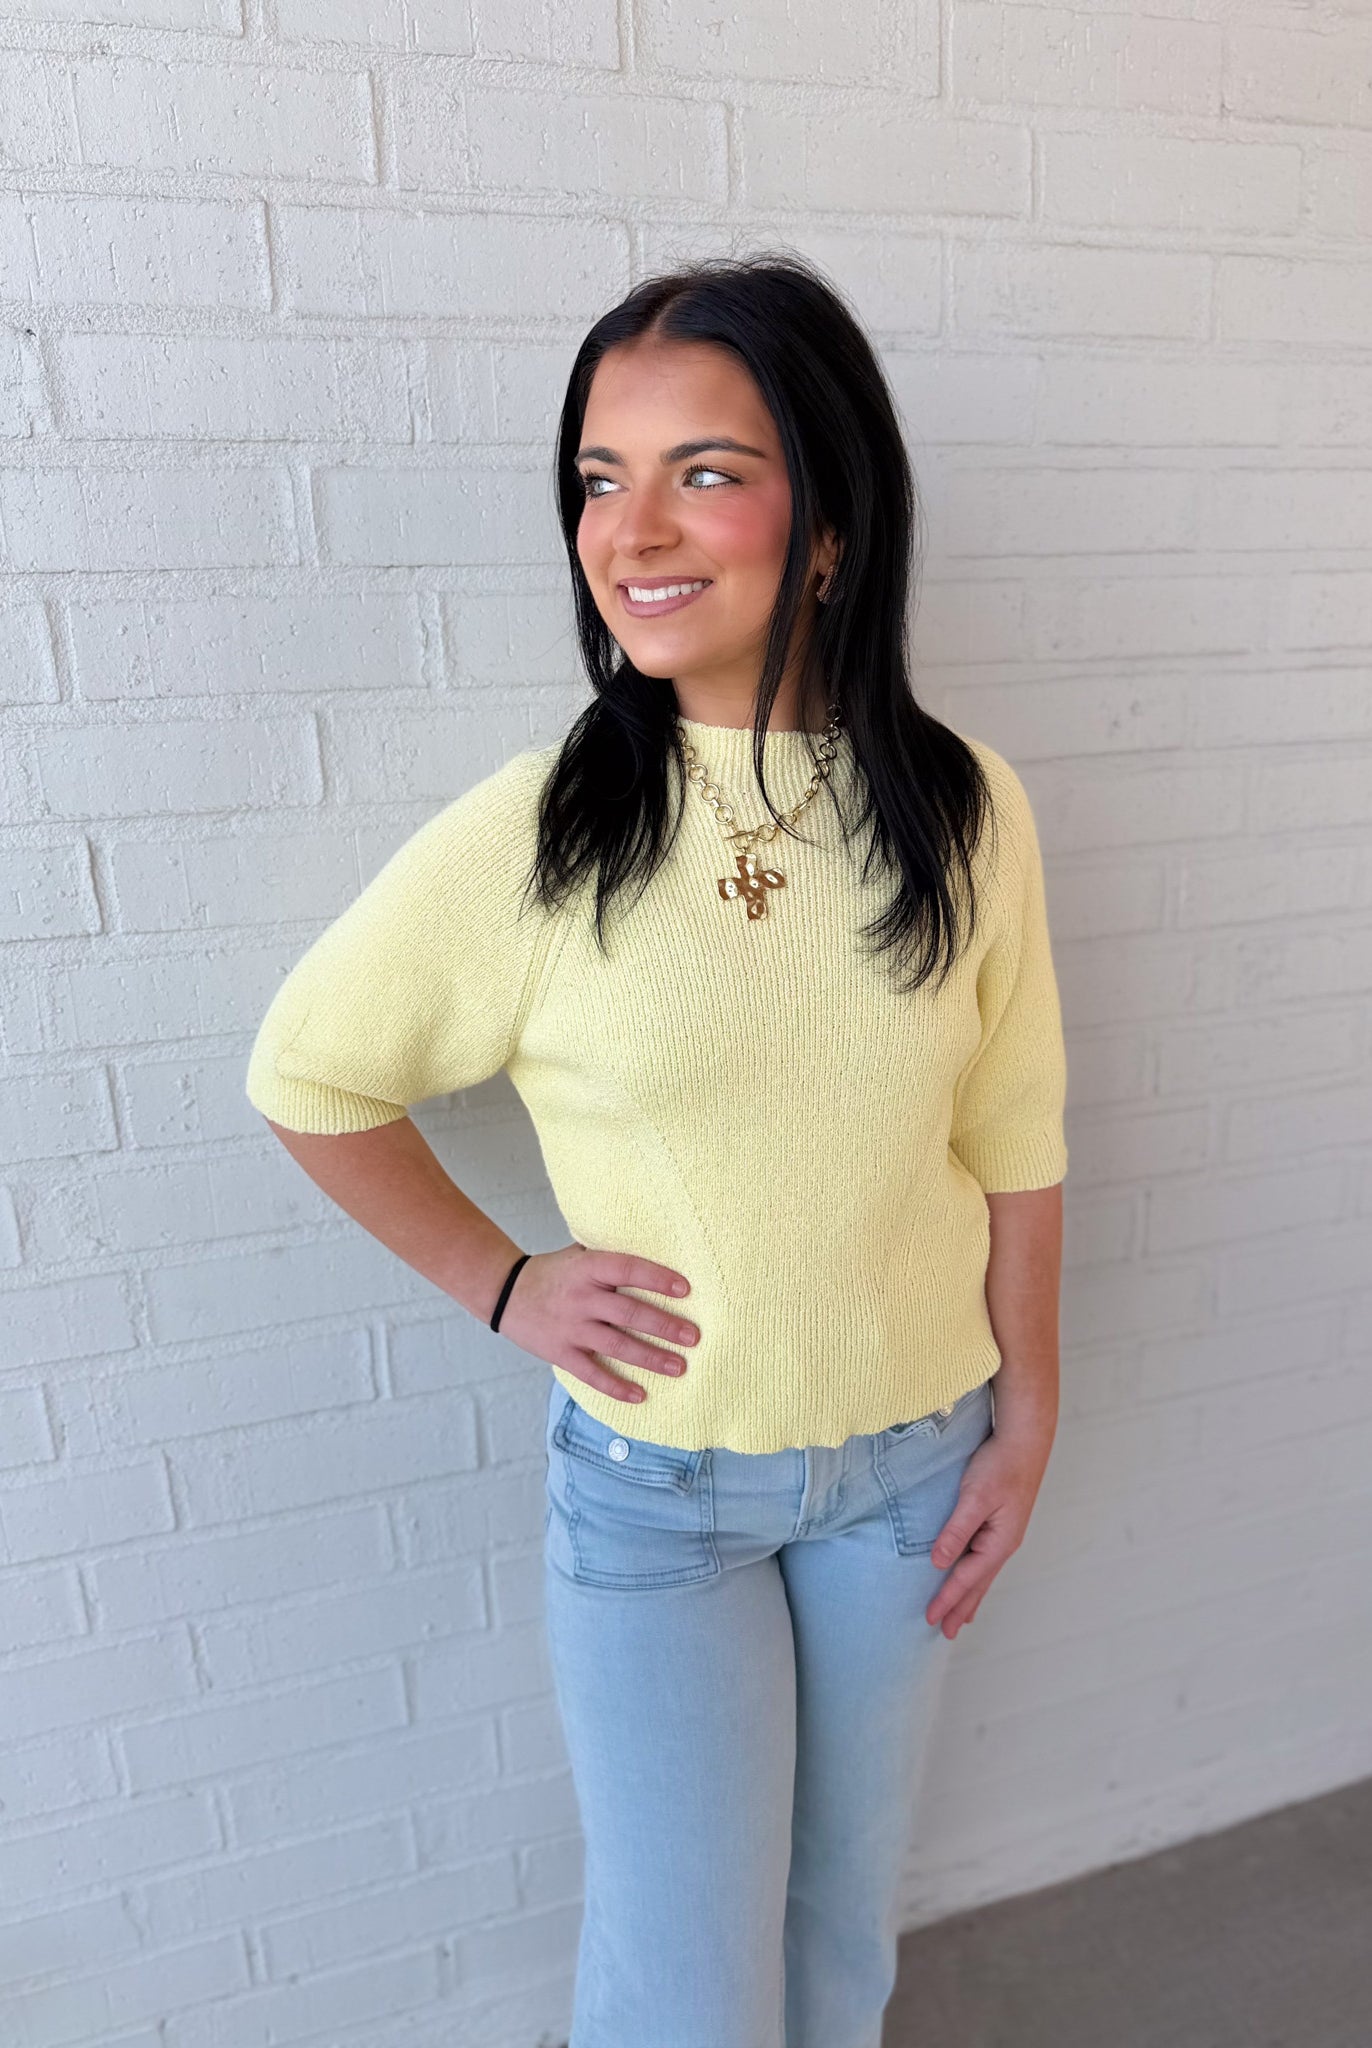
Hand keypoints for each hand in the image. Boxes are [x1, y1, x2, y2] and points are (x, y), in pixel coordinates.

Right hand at [495, 1242, 699, 1403]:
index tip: (686, 1289)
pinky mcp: (561, 1353)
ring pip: (617, 1345)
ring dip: (651, 1358)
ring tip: (679, 1367)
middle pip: (629, 1312)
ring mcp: (571, 1328)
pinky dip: (616, 1386)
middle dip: (665, 1326)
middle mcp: (582, 1298)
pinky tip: (640, 1395)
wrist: (505, 1292)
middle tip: (693, 1337)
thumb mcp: (579, 1255)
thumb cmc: (553, 1272)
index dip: (658, 1278)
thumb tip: (657, 1253)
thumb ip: (610, 1258)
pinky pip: (592, 1373)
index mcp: (588, 1268)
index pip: (629, 1269)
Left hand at [924, 1417, 1053, 1639]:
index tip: (930, 1619)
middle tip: (945, 1633)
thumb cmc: (1000, 1465)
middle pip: (979, 1584)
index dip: (947, 1599)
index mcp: (999, 1543)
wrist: (1024, 1440)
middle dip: (961, 1608)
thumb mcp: (975, 1497)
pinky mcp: (999, 1523)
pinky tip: (971, 1576)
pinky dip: (974, 1575)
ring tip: (960, 1617)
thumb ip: (956, 1530)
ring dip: (969, 1596)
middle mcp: (1003, 1544)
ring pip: (982, 1574)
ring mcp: (1003, 1534)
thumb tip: (938, 1562)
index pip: (967, 1579)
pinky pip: (983, 1558)